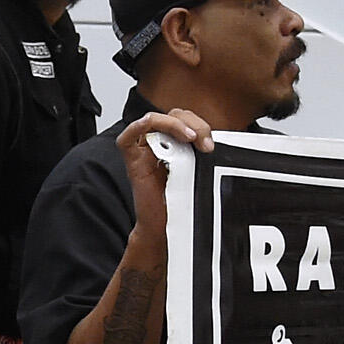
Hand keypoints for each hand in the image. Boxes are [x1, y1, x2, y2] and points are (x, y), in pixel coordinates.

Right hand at [120, 107, 212, 234]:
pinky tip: (157, 127)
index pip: (186, 119)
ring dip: (175, 124)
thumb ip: (203, 152)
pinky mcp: (132, 161)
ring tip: (191, 138)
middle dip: (194, 125)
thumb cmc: (183, 203)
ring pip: (155, 120)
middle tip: (206, 145)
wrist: (170, 228)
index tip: (211, 144)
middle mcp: (159, 144)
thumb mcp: (200, 171)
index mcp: (176, 143)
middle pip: (173, 116)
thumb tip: (214, 140)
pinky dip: (141, 126)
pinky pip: (129, 136)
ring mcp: (144, 151)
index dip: (200, 125)